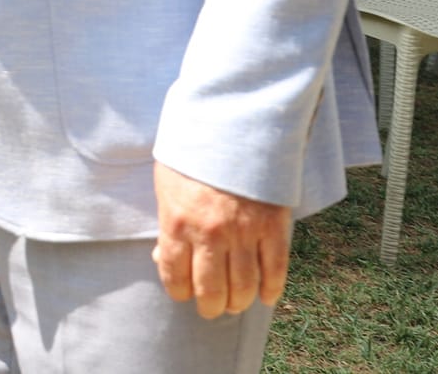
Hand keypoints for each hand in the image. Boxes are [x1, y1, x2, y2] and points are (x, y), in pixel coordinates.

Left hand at [151, 162, 292, 316]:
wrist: (230, 127)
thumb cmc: (191, 155)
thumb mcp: (165, 185)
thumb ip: (165, 224)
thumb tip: (162, 257)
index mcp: (176, 222)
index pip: (174, 275)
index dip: (179, 292)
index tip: (183, 295)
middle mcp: (209, 234)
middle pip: (211, 289)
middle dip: (210, 306)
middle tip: (212, 309)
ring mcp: (243, 233)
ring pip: (243, 286)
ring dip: (239, 303)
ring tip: (235, 305)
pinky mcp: (272, 228)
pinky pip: (275, 269)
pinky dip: (271, 289)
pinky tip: (265, 297)